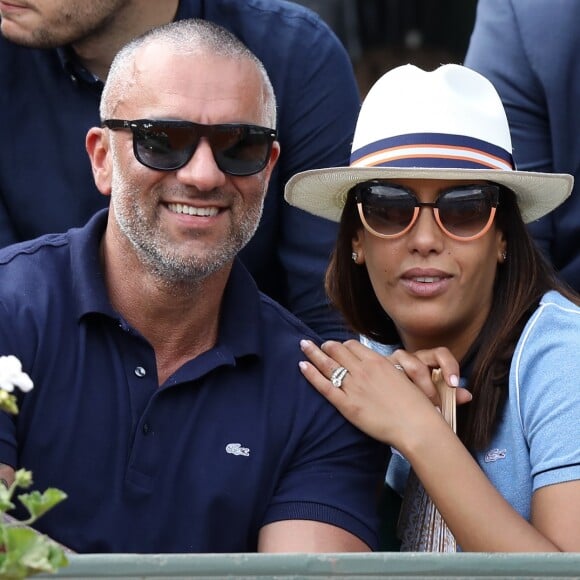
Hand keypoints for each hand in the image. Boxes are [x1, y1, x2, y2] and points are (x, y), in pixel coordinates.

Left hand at [298, 339, 469, 448]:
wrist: (416, 425)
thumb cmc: (416, 404)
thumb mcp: (404, 376)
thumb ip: (387, 369)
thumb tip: (378, 366)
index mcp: (377, 361)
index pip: (353, 345)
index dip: (343, 345)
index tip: (338, 348)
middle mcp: (363, 370)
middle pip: (337, 350)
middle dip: (326, 346)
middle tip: (317, 345)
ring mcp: (353, 387)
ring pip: (328, 364)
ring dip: (313, 352)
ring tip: (304, 346)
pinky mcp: (347, 405)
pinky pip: (324, 386)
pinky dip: (311, 374)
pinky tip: (302, 365)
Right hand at [387, 347, 471, 406]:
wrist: (387, 398)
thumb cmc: (414, 395)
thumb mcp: (433, 394)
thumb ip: (450, 394)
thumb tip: (467, 395)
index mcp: (425, 359)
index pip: (440, 355)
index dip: (449, 366)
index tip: (453, 384)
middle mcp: (408, 358)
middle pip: (419, 361)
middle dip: (428, 385)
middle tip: (435, 405)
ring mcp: (390, 365)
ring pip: (401, 368)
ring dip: (412, 391)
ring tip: (416, 409)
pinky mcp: (378, 373)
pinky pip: (386, 379)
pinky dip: (393, 390)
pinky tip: (397, 406)